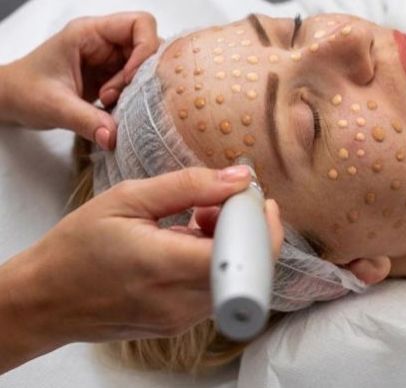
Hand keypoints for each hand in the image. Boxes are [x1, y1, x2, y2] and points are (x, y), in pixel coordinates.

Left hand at [0, 12, 159, 148]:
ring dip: (136, 88)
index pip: (140, 24)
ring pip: (145, 66)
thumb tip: (114, 138)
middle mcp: (104, 41)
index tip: (131, 79)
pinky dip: (132, 98)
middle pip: (148, 45)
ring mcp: (110, 59)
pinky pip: (136, 83)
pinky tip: (111, 109)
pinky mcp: (112, 76)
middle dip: (141, 74)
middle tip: (117, 97)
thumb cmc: (24, 92)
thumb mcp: (55, 106)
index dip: (145, 49)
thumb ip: (87, 121)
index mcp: (90, 33)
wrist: (11, 100)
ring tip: (110, 103)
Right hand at [0, 166, 283, 372]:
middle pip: (246, 266)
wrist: (46, 299)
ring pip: (233, 277)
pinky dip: (213, 260)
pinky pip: (214, 288)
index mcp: (165, 266)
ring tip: (195, 218)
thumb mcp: (129, 198)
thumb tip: (241, 178)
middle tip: (216, 203)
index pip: (244, 256)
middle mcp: (180, 302)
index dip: (261, 226)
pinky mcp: (179, 324)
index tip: (254, 198)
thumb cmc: (78, 245)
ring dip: (228, 243)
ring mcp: (181, 319)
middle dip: (244, 228)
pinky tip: (186, 240)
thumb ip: (190, 187)